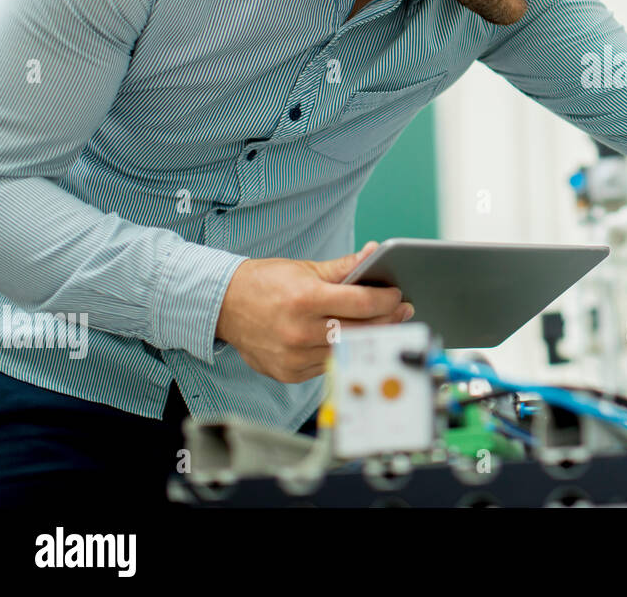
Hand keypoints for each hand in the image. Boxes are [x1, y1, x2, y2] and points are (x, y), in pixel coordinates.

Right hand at [214, 241, 414, 382]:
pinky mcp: (289, 373)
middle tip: (402, 310)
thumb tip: (375, 253)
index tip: (398, 295)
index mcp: (305, 299)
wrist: (224, 306)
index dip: (387, 300)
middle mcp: (299, 331)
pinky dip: (343, 351)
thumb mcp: (306, 269)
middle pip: (360, 330)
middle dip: (387, 319)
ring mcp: (293, 356)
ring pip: (347, 351)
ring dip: (370, 338)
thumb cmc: (266, 284)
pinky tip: (352, 339)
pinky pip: (328, 364)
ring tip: (384, 324)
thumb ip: (344, 267)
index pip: (361, 303)